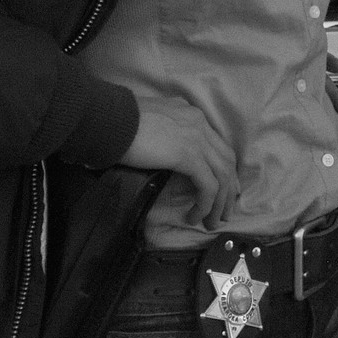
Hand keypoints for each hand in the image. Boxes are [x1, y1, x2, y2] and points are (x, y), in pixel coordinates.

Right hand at [119, 94, 236, 227]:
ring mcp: (196, 138)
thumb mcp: (149, 124)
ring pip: (222, 175)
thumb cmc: (118, 122)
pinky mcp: (189, 155)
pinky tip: (194, 217)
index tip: (221, 191)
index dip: (223, 170)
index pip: (217, 144)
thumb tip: (163, 154)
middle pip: (226, 160)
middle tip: (222, 212)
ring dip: (219, 203)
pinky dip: (205, 204)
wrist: (109, 119)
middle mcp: (199, 123)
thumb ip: (163, 135)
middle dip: (228, 190)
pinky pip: (208, 185)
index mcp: (190, 114)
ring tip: (210, 222)